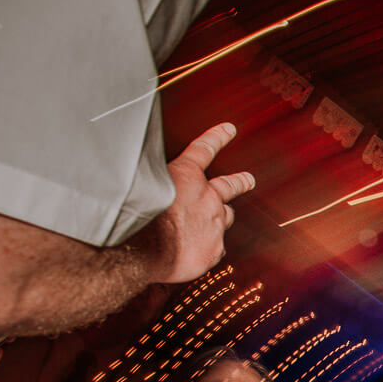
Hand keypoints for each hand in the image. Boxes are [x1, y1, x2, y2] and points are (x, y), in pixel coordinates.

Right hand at [151, 122, 255, 284]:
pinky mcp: (215, 250)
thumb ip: (149, 180)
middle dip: (239, 181)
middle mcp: (207, 199)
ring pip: (226, 217)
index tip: (229, 130)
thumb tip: (141, 179)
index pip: (203, 150)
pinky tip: (198, 251)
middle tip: (248, 179)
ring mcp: (214, 225)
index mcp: (185, 176)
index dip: (216, 138)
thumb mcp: (137, 185)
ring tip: (224, 216)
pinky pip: (215, 247)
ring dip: (224, 215)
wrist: (143, 252)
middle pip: (229, 186)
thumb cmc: (134, 218)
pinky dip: (208, 246)